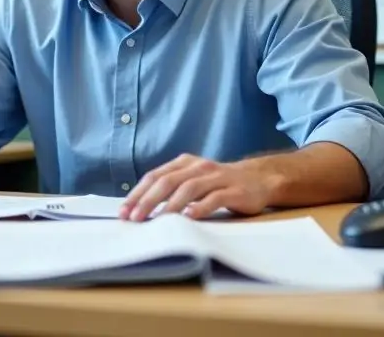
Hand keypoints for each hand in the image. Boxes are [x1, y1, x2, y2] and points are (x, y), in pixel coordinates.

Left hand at [119, 154, 272, 221]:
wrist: (259, 180)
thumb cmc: (219, 185)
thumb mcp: (193, 181)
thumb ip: (171, 189)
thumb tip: (139, 209)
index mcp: (185, 163)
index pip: (155, 176)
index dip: (138, 193)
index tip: (124, 212)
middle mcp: (199, 167)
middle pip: (168, 182)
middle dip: (148, 200)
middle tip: (134, 218)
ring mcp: (218, 177)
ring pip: (189, 188)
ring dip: (170, 206)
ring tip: (157, 220)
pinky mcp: (234, 191)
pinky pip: (215, 198)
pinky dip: (201, 207)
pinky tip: (189, 217)